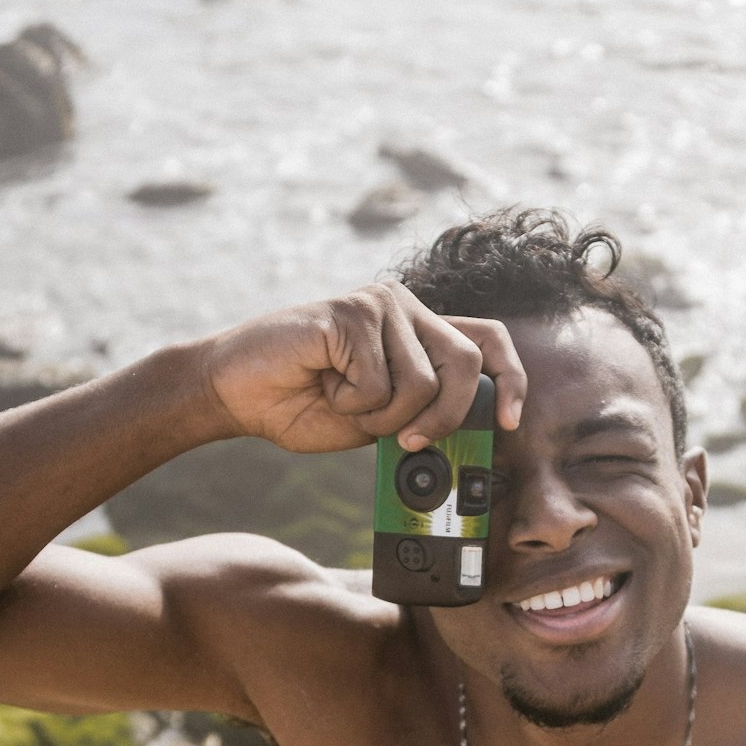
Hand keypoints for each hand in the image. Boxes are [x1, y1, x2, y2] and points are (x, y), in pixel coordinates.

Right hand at [202, 281, 526, 455]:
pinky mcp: (352, 311)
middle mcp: (405, 307)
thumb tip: (469, 436)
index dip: (511, 379)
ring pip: (422, 384)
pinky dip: (350, 402)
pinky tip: (321, 382)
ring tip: (340, 399)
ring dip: (381, 416)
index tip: (512, 420)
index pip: (487, 340)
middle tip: (404, 441)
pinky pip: (379, 383)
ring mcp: (380, 303)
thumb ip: (419, 417)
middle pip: (466, 366)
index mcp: (416, 330)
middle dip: (442, 419)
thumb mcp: (375, 422)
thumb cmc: (300, 405)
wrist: (234, 392)